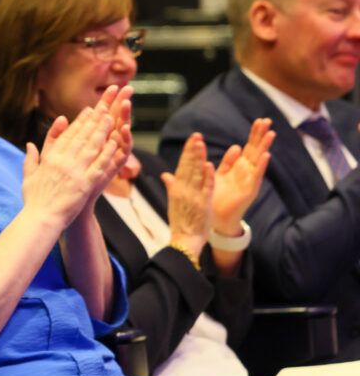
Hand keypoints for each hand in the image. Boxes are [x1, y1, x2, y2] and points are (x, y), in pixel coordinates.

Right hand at [22, 92, 123, 226]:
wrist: (40, 219)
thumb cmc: (34, 200)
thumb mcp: (29, 175)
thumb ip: (31, 158)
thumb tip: (29, 144)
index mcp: (50, 159)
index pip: (67, 135)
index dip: (79, 122)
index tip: (88, 110)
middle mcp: (63, 162)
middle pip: (81, 137)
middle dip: (94, 120)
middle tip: (105, 107)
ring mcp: (75, 172)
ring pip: (91, 147)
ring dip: (102, 131)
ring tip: (112, 118)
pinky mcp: (85, 184)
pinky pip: (99, 165)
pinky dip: (107, 153)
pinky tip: (115, 143)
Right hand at [161, 132, 214, 256]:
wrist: (184, 240)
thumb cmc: (180, 222)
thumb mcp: (173, 202)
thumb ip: (171, 186)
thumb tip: (165, 174)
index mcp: (176, 189)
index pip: (182, 166)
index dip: (187, 152)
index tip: (191, 140)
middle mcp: (183, 190)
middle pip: (188, 166)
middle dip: (192, 150)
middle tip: (197, 135)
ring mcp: (193, 196)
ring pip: (196, 173)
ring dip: (199, 158)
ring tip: (201, 143)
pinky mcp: (203, 204)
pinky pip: (206, 187)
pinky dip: (207, 176)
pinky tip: (209, 165)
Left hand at [211, 118, 273, 234]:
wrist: (217, 218)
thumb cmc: (219, 197)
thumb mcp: (222, 175)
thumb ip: (228, 162)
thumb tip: (236, 146)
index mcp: (239, 167)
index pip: (249, 146)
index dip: (254, 134)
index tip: (259, 120)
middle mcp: (246, 172)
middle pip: (255, 150)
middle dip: (261, 135)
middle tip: (268, 120)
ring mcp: (249, 180)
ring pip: (258, 160)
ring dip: (264, 147)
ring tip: (271, 133)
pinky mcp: (249, 190)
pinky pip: (256, 176)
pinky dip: (260, 166)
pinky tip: (266, 155)